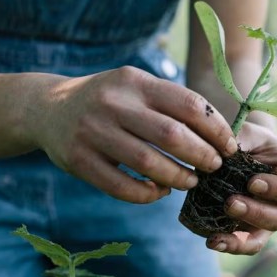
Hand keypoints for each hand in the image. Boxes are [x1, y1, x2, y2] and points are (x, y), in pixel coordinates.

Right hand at [30, 66, 237, 202]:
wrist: (46, 108)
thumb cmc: (107, 100)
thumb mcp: (134, 87)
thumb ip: (169, 103)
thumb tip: (218, 135)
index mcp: (134, 81)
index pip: (188, 104)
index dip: (216, 129)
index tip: (229, 146)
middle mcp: (113, 103)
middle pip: (172, 135)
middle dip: (202, 156)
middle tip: (213, 167)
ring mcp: (92, 132)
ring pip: (148, 163)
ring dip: (178, 178)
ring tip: (190, 182)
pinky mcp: (78, 161)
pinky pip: (121, 186)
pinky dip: (147, 194)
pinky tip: (159, 192)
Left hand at [205, 122, 276, 254]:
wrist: (240, 153)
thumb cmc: (250, 140)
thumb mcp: (249, 133)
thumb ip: (241, 138)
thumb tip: (224, 150)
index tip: (253, 182)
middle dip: (255, 213)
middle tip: (231, 203)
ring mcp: (266, 221)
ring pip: (260, 238)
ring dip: (240, 238)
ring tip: (217, 234)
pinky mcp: (247, 230)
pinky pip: (242, 244)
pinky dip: (228, 245)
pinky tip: (211, 241)